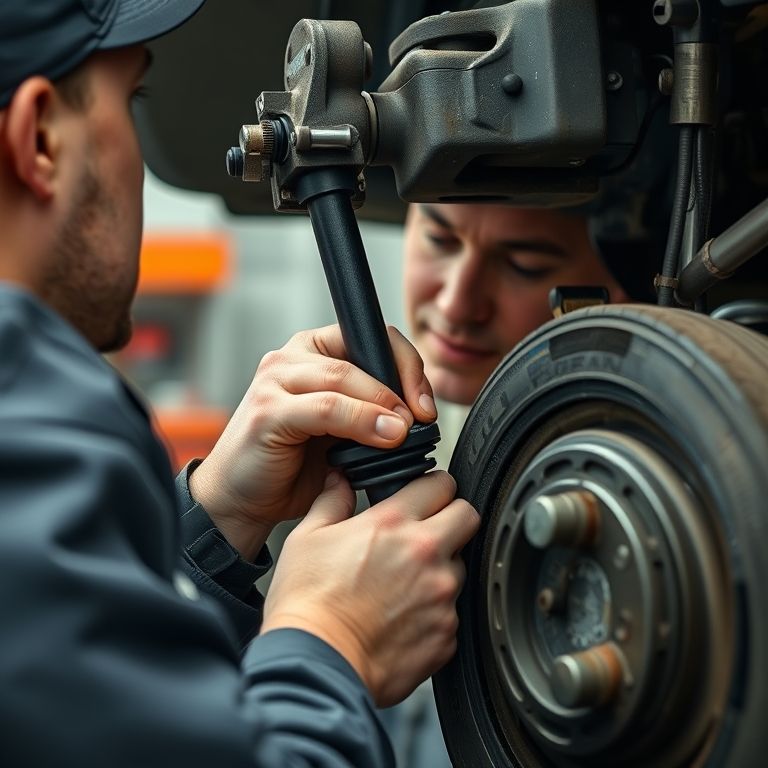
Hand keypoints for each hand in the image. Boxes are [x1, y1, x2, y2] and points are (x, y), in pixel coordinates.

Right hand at [188, 324, 437, 558]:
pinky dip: (359, 421)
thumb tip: (420, 415)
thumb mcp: (343, 431)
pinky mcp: (267, 410)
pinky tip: (382, 438)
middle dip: (401, 384)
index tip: (426, 403)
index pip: (373, 337)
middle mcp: (291, 357)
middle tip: (423, 418)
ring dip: (381, 403)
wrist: (244, 498)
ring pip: (343, 377)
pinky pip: (325, 408)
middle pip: (361, 351)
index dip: (408, 365)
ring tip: (404, 430)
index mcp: (315, 353)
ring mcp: (275, 380)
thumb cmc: (293, 464)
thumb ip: (372, 412)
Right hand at [260, 470, 479, 706]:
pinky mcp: (446, 633)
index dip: (433, 486)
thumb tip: (339, 483)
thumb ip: (332, 502)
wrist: (316, 665)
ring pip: (460, 567)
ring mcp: (441, 595)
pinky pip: (451, 612)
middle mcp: (425, 555)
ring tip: (404, 585)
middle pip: (468, 516)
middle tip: (429, 531)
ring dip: (440, 569)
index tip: (426, 496)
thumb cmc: (307, 604)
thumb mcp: (307, 538)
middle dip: (452, 518)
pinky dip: (433, 612)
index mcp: (393, 524)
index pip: (440, 484)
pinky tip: (403, 618)